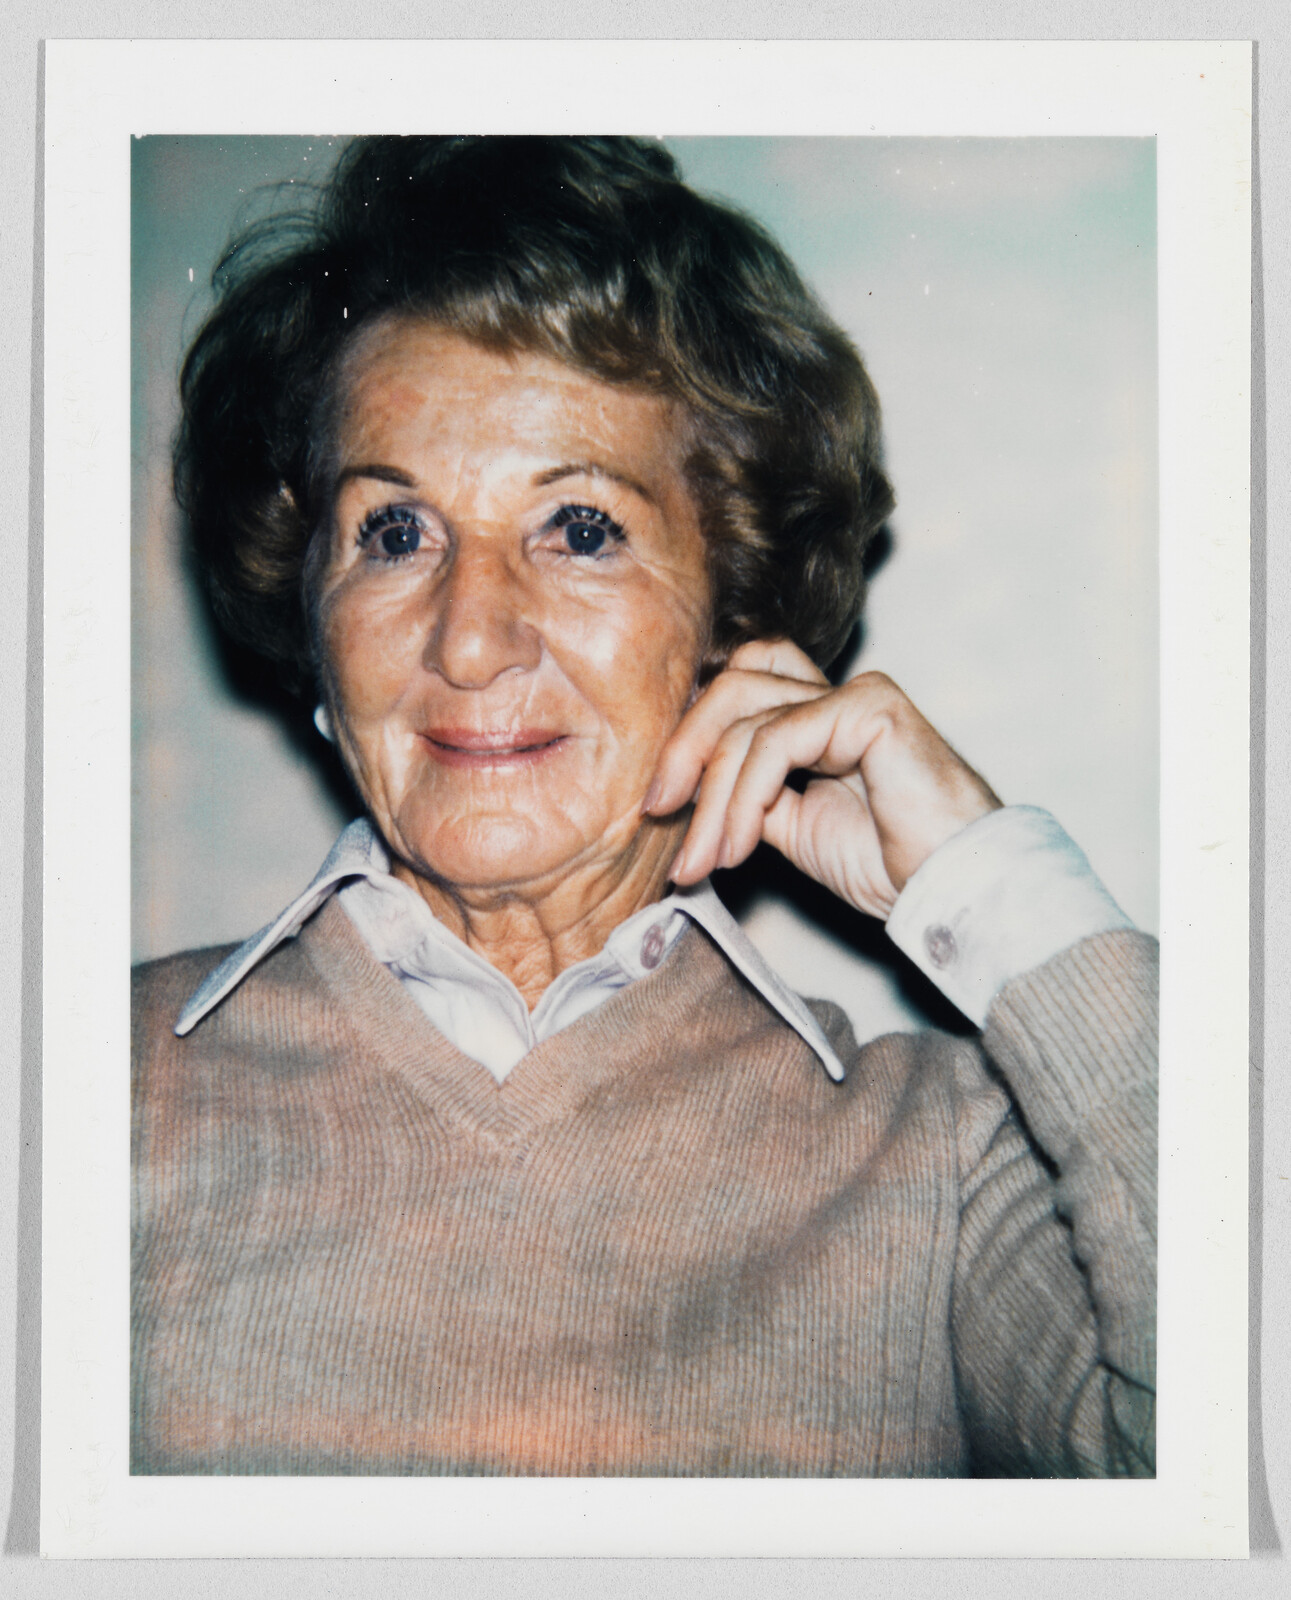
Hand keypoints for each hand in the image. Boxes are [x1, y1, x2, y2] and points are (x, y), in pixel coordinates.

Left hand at [643, 639, 1001, 919]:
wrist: (952, 892)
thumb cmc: (891, 866)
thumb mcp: (795, 829)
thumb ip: (750, 796)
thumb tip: (688, 793)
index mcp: (823, 716)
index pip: (739, 689)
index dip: (693, 735)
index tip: (660, 804)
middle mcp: (840, 694)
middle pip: (733, 685)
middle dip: (684, 750)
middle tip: (658, 812)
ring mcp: (857, 695)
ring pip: (746, 721)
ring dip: (711, 798)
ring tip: (702, 860)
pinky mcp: (869, 708)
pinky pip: (775, 742)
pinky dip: (742, 797)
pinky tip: (737, 847)